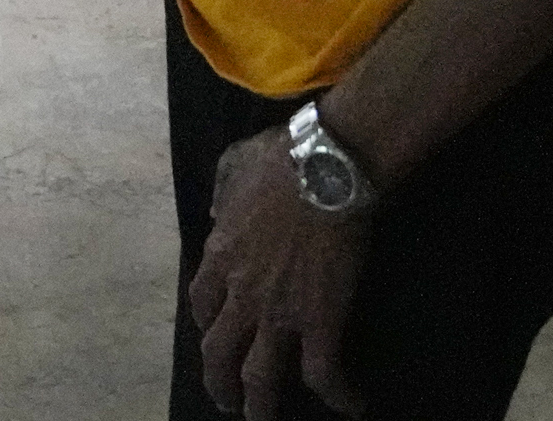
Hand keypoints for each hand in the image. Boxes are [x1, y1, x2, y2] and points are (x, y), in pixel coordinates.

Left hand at [189, 129, 370, 418]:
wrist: (324, 167)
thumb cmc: (283, 158)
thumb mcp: (234, 164)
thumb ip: (222, 191)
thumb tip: (217, 210)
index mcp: (220, 255)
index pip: (200, 304)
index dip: (205, 324)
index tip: (214, 332)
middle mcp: (241, 292)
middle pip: (217, 351)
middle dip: (219, 380)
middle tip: (227, 398)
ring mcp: (278, 311)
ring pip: (259, 377)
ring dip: (259, 405)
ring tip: (264, 419)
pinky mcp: (320, 319)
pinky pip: (323, 372)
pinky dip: (338, 394)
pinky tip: (351, 405)